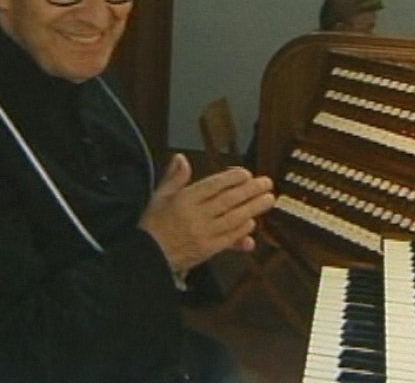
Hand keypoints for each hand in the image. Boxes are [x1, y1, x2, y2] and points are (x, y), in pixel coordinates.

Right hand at [139, 154, 274, 271]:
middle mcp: (195, 215)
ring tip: (268, 199)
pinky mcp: (207, 250)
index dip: (231, 179)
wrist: (146, 257)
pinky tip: (253, 222)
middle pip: (227, 200)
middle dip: (249, 191)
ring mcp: (203, 234)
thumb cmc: (153, 225)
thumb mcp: (159, 196)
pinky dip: (241, 230)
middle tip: (266, 183)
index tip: (246, 173)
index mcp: (183, 200)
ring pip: (232, 218)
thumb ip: (174, 178)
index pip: (212, 186)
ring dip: (252, 208)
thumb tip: (181, 157)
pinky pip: (228, 238)